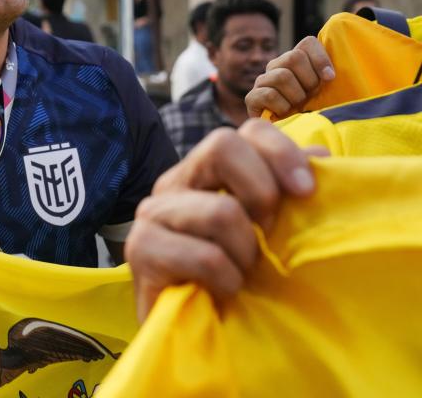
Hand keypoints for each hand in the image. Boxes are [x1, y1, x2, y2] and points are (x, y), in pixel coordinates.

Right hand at [124, 119, 327, 322]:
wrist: (193, 333)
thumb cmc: (233, 278)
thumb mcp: (268, 232)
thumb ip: (289, 192)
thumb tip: (322, 155)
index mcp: (206, 172)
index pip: (247, 131)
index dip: (282, 153)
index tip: (307, 192)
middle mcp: (175, 183)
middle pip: (222, 146)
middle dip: (261, 191)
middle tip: (268, 234)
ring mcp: (153, 213)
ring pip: (220, 210)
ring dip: (245, 252)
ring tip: (241, 273)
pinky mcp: (141, 249)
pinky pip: (204, 255)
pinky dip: (226, 278)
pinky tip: (223, 290)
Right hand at [246, 37, 335, 119]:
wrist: (296, 136)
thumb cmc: (316, 113)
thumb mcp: (330, 93)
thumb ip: (330, 75)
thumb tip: (331, 72)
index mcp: (297, 59)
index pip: (307, 43)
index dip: (320, 59)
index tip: (330, 78)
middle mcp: (277, 65)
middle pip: (294, 57)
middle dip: (308, 80)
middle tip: (310, 95)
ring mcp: (263, 80)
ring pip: (282, 76)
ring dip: (296, 96)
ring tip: (298, 106)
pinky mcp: (252, 97)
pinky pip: (268, 94)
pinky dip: (281, 106)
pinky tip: (284, 113)